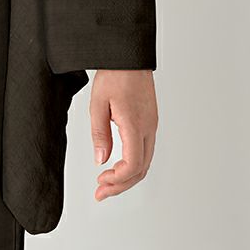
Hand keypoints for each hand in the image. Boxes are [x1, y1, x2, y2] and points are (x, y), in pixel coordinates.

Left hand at [89, 69, 156, 201]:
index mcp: (136, 125)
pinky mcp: (150, 121)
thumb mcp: (98, 104)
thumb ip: (99, 134)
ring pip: (145, 161)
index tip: (101, 182)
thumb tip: (101, 160)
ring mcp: (152, 125)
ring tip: (106, 182)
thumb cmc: (115, 75)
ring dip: (127, 176)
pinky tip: (118, 165)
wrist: (129, 56)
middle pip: (141, 169)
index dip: (118, 180)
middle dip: (121, 186)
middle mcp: (148, 128)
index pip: (133, 165)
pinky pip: (145, 150)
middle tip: (101, 193)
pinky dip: (133, 164)